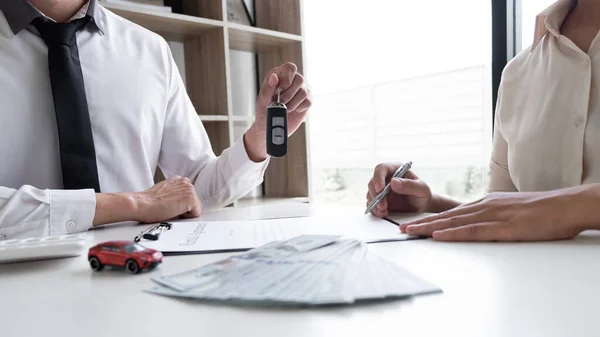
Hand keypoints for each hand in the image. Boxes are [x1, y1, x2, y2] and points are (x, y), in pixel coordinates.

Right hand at [132, 176, 201, 222]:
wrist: (141, 204)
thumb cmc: (148, 202)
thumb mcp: (163, 192)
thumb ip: (173, 192)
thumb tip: (177, 201)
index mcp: (178, 180)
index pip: (188, 195)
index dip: (180, 204)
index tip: (170, 205)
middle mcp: (185, 182)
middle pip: (193, 202)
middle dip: (183, 208)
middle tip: (169, 208)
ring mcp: (189, 190)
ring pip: (195, 208)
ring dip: (184, 212)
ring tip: (170, 210)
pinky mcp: (191, 199)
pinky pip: (196, 213)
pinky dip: (186, 217)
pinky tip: (174, 212)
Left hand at [244, 62, 311, 161]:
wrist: (269, 128)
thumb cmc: (263, 112)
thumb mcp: (262, 100)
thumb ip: (268, 88)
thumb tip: (274, 76)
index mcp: (279, 75)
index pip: (290, 67)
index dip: (287, 78)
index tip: (279, 90)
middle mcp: (292, 80)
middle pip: (299, 79)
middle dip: (288, 94)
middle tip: (279, 102)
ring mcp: (301, 90)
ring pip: (304, 92)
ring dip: (292, 103)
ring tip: (284, 108)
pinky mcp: (306, 101)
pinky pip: (308, 102)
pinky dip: (298, 108)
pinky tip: (291, 110)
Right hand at [366, 162, 432, 217]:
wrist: (420, 207)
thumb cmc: (422, 195)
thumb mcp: (421, 189)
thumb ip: (410, 185)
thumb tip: (394, 182)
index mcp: (395, 170)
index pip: (382, 168)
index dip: (378, 177)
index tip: (380, 189)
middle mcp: (386, 178)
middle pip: (372, 183)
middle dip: (376, 195)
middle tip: (383, 206)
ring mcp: (381, 190)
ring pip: (370, 194)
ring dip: (375, 204)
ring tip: (384, 212)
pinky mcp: (378, 200)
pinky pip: (371, 204)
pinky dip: (375, 210)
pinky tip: (383, 213)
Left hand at [399, 191, 583, 241]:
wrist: (564, 205)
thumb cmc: (541, 210)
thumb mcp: (510, 209)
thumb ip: (492, 214)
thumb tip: (477, 222)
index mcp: (486, 203)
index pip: (453, 212)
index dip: (431, 218)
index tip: (414, 223)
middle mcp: (484, 206)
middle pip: (447, 216)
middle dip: (423, 222)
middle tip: (401, 228)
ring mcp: (493, 216)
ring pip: (455, 222)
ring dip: (430, 227)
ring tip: (411, 232)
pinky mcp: (504, 228)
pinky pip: (474, 231)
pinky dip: (454, 233)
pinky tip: (439, 235)